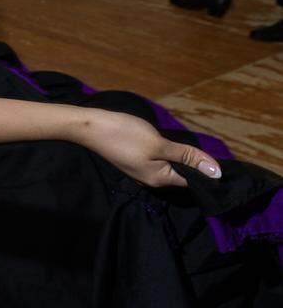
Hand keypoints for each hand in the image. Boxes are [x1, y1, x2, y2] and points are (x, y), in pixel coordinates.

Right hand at [74, 110, 220, 187]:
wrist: (90, 127)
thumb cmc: (125, 135)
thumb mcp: (159, 144)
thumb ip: (188, 157)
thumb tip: (216, 173)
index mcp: (160, 179)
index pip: (193, 181)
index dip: (206, 170)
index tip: (215, 156)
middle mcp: (152, 180)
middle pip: (182, 174)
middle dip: (193, 163)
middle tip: (203, 145)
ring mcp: (142, 171)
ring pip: (170, 166)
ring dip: (180, 156)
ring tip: (186, 142)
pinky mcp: (135, 160)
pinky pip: (159, 160)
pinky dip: (166, 153)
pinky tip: (166, 142)